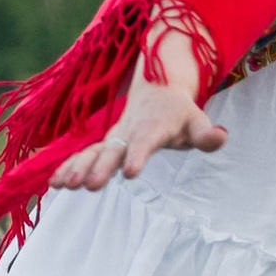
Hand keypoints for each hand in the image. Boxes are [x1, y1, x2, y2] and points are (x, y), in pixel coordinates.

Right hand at [48, 74, 226, 192]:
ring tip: (63, 185)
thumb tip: (221, 138)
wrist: (158, 89)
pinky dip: (68, 166)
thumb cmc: (180, 114)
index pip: (145, 142)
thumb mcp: (197, 121)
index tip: (129, 173)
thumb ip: (206, 134)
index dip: (138, 156)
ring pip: (93, 152)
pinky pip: (84, 155)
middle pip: (113, 150)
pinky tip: (54, 183)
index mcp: (153, 126)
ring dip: (77, 167)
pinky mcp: (105, 144)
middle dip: (100, 167)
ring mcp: (114, 138)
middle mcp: (129, 131)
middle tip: (89, 186)